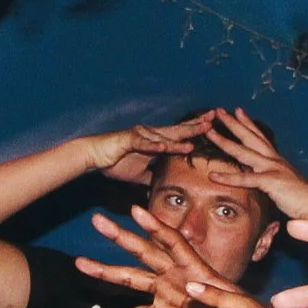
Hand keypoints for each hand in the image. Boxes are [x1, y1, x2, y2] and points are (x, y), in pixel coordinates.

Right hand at [76, 205, 242, 307]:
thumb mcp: (234, 302)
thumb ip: (215, 297)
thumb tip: (193, 292)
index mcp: (193, 267)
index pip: (171, 241)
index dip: (154, 226)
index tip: (135, 210)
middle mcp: (174, 273)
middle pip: (143, 251)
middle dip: (120, 236)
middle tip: (97, 220)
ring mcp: (166, 291)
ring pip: (131, 278)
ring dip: (106, 271)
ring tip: (81, 263)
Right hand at [84, 112, 217, 184]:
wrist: (93, 156)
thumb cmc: (114, 162)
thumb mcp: (139, 175)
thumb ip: (151, 179)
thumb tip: (160, 191)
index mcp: (155, 142)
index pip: (180, 135)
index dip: (195, 130)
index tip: (213, 126)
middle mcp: (151, 135)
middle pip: (178, 129)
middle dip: (196, 124)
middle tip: (214, 117)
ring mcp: (141, 135)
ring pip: (165, 135)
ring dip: (182, 136)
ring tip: (198, 134)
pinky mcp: (129, 139)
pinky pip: (145, 143)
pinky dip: (156, 145)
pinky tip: (168, 146)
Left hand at [201, 107, 307, 227]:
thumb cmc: (301, 200)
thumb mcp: (284, 184)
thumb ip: (272, 179)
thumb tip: (263, 179)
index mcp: (277, 160)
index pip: (260, 137)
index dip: (248, 123)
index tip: (237, 111)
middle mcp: (274, 160)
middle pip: (249, 137)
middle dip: (233, 123)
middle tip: (218, 110)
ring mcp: (272, 169)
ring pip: (243, 151)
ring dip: (224, 141)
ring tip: (209, 131)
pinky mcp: (271, 182)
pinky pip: (245, 179)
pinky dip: (228, 177)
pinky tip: (213, 175)